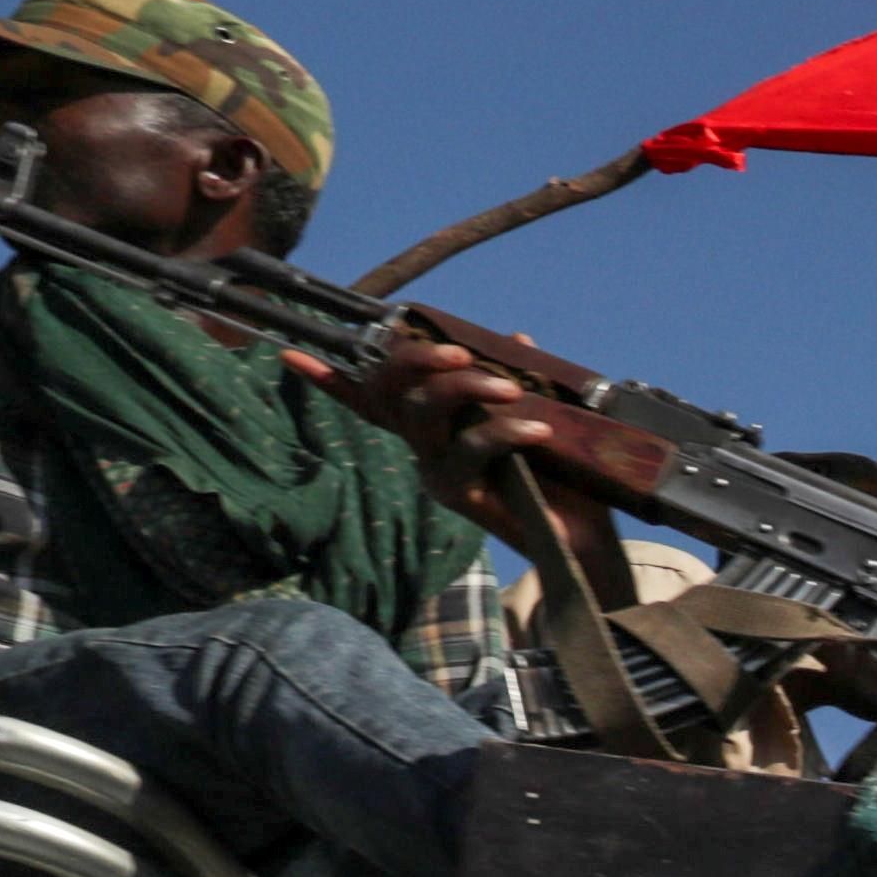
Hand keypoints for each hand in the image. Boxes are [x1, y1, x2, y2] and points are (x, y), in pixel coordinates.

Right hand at [288, 328, 557, 542]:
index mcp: (434, 426)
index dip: (334, 380)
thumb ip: (521, 377)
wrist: (584, 539)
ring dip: (464, 389)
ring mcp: (436, 472)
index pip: (375, 398)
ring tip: (509, 390)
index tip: (291, 357)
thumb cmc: (558, 476)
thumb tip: (515, 337)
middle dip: (415, 360)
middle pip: (392, 392)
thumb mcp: (540, 416)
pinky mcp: (459, 496)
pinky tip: (538, 431)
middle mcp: (424, 448)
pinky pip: (469, 450)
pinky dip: (503, 433)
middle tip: (460, 352)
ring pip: (424, 414)